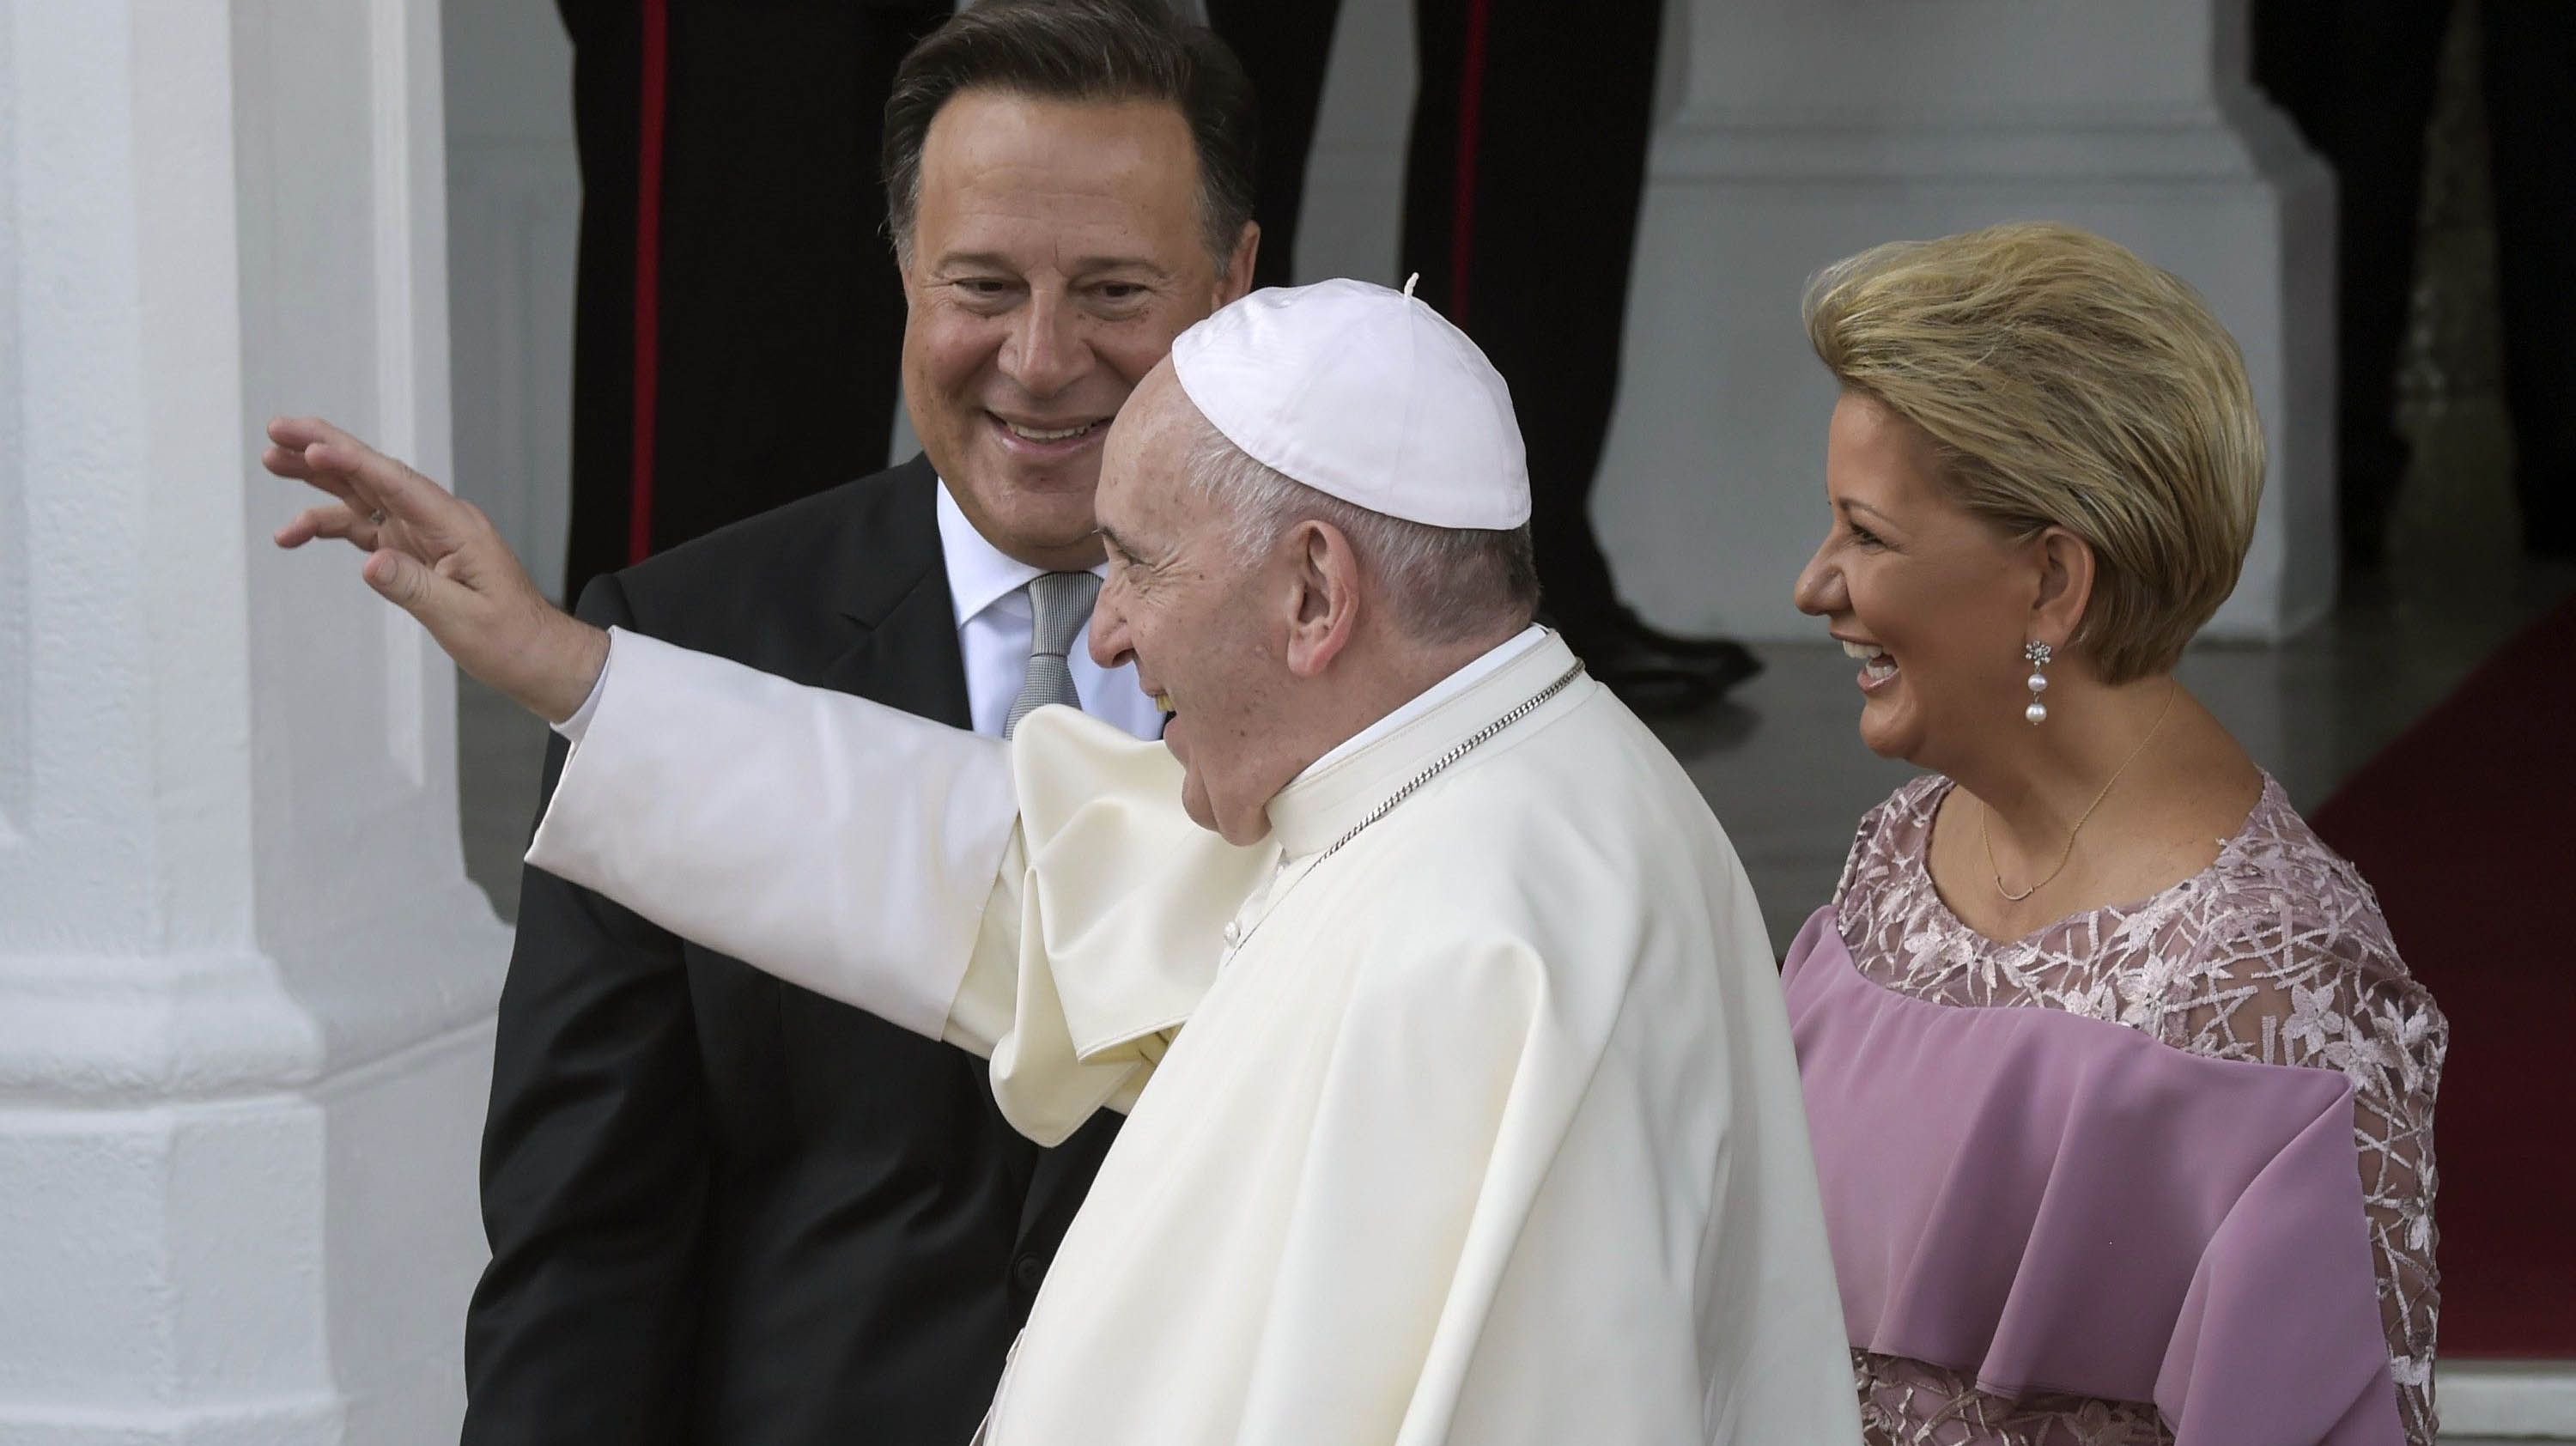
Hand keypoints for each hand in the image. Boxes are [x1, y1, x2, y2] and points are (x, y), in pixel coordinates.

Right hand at [264, 416, 608, 722]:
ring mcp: (424, 534)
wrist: (538, 657)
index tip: (312, 447)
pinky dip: (329, 526)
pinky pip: (365, 528)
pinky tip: (294, 532)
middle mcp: (438, 521)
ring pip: (363, 495)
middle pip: (374, 474)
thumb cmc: (512, 639)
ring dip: (318, 480)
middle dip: (324, 449)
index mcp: (456, 527)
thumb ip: (414, 589)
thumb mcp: (463, 620)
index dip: (351, 461)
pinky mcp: (414, 553)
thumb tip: (370, 563)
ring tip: (273, 462)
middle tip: (276, 430)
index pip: (396, 483)